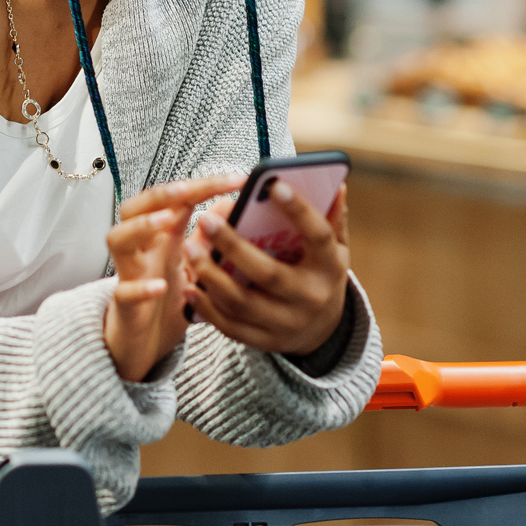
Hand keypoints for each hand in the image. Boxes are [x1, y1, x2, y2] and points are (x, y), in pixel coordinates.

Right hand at [104, 173, 245, 381]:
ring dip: (140, 227)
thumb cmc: (167, 302)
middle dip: (160, 195)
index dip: (203, 186)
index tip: (238, 180)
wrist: (143, 345)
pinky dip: (139, 287)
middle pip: (135, 208)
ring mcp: (129, 273)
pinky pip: (124, 291)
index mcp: (161, 238)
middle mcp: (142, 249)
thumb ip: (208, 240)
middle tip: (188, 189)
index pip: (176, 201)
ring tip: (167, 222)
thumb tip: (230, 205)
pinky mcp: (124, 304)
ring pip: (118, 239)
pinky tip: (160, 286)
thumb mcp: (194, 268)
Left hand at [184, 181, 351, 356]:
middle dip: (233, 246)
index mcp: (330, 267)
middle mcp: (310, 297)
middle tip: (205, 219)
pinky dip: (207, 307)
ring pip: (242, 302)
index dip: (298, 211)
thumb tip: (335, 185)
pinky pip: (230, 326)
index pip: (317, 236)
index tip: (273, 185)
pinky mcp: (264, 341)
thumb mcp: (335, 248)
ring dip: (211, 276)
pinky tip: (190, 285)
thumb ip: (331, 218)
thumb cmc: (321, 275)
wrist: (323, 331)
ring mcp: (286, 323)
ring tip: (190, 248)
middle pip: (268, 273)